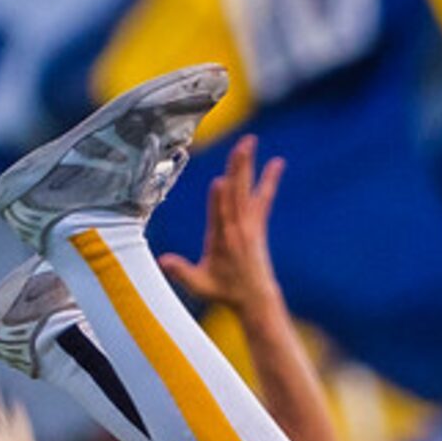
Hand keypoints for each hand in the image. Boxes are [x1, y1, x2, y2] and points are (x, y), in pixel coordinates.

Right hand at [159, 136, 286, 315]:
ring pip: (247, 190)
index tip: (219, 182)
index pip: (220, 217)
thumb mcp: (200, 285)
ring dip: (247, 165)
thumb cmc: (225, 292)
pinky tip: (277, 163)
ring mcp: (249, 225)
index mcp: (222, 240)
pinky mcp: (257, 224)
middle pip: (236, 195)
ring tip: (249, 142)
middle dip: (238, 170)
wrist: (255, 298)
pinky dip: (269, 180)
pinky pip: (264, 197)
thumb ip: (182, 272)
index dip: (219, 200)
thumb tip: (163, 262)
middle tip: (241, 147)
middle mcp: (237, 229)